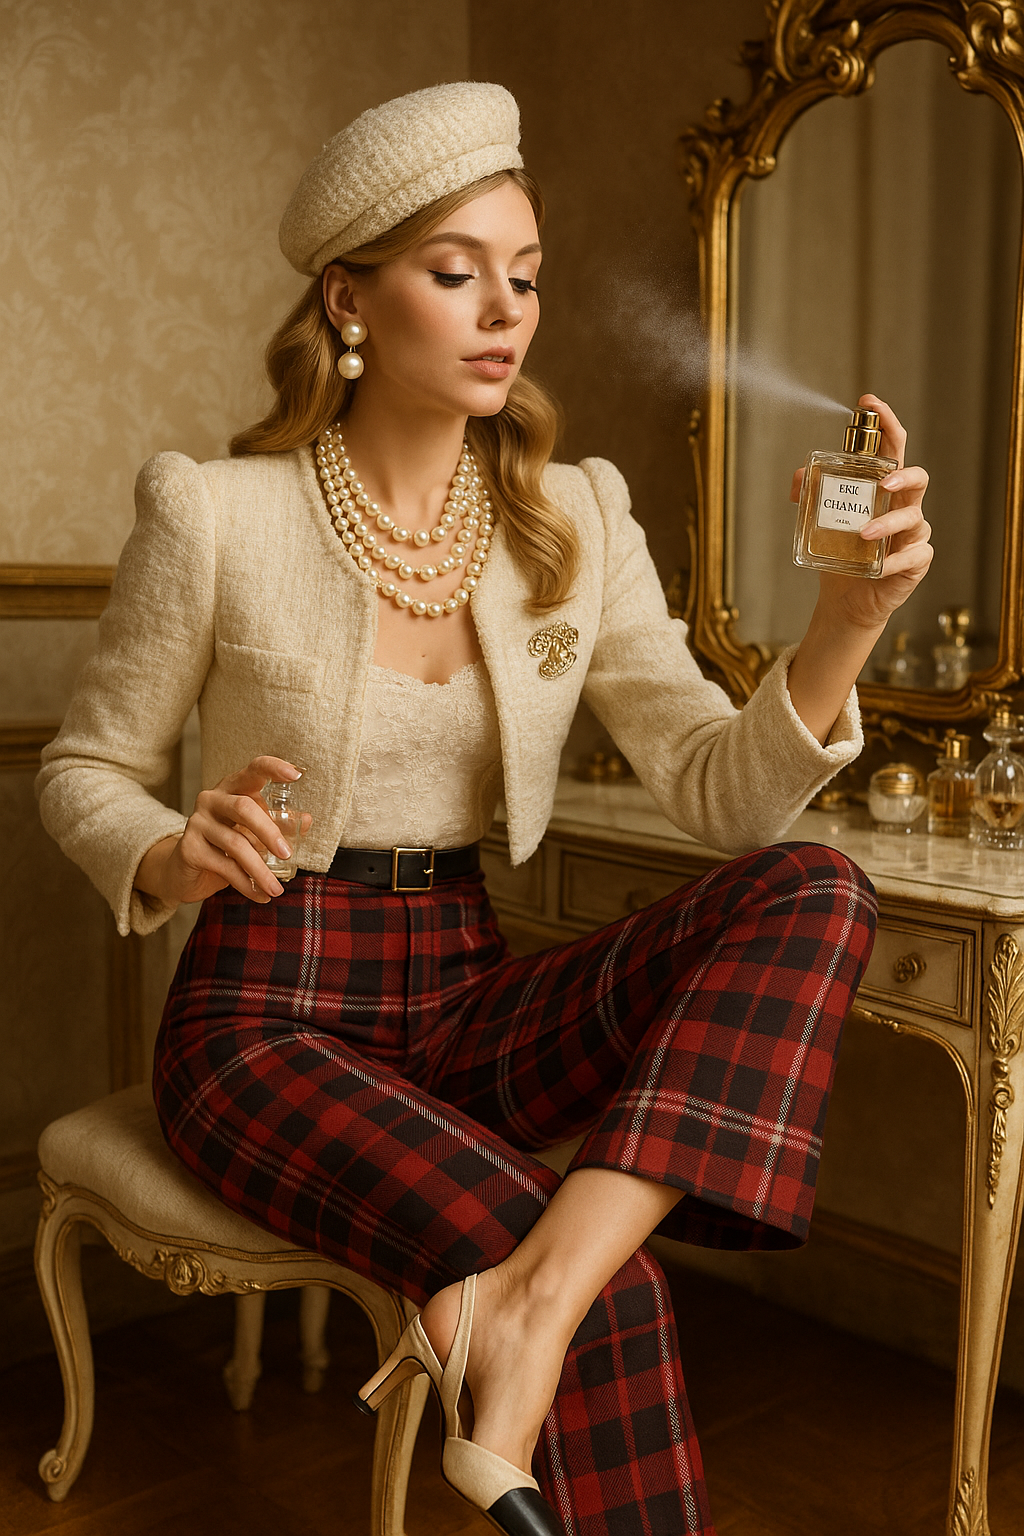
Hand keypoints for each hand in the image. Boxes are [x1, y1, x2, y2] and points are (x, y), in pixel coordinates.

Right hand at [135, 755, 307, 907]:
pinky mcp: (189, 848)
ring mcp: (198, 822)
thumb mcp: (254, 833)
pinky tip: (260, 896)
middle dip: (269, 832)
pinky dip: (246, 885)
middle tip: (287, 854)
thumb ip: (279, 826)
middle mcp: (212, 799)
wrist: (185, 871)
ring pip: (235, 843)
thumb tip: (306, 820)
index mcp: (233, 788)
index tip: (297, 775)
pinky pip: (224, 866)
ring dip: (260, 870)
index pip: (253, 769)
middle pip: (244, 807)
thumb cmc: (226, 845)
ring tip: (276, 889)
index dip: (274, 768)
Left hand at [790, 393, 932, 632]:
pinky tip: (880, 566)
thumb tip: (800, 476)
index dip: (885, 421)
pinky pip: (912, 556)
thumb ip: (811, 496)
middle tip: (883, 481)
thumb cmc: (842, 553)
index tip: (868, 402)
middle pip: (917, 477)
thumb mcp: (821, 522)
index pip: (892, 447)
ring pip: (913, 518)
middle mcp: (903, 505)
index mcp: (883, 488)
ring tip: (864, 533)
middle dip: (902, 475)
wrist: (847, 598)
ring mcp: (913, 533)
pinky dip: (895, 561)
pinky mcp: (916, 561)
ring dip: (888, 523)